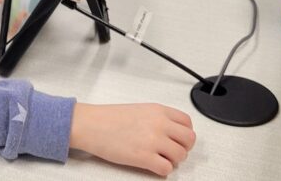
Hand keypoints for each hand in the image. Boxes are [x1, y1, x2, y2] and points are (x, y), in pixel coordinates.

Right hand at [69, 103, 195, 176]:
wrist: (91, 124)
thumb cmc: (109, 118)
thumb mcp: (140, 110)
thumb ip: (158, 118)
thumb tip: (172, 133)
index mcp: (159, 111)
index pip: (188, 123)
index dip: (184, 133)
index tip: (178, 139)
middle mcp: (159, 124)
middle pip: (189, 140)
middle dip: (183, 148)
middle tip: (172, 151)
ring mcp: (153, 141)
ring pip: (181, 156)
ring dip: (173, 160)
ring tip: (160, 158)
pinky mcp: (144, 157)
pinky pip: (167, 169)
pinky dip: (163, 170)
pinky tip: (153, 165)